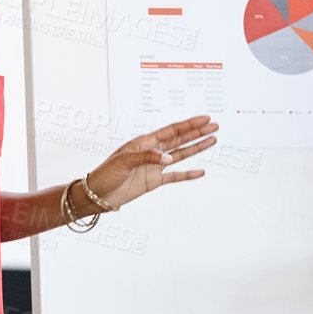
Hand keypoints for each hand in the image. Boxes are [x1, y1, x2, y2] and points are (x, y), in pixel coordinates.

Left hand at [87, 115, 218, 208]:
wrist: (97, 194)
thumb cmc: (106, 173)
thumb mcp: (124, 161)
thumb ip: (148, 157)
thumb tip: (169, 158)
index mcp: (144, 142)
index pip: (171, 131)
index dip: (188, 125)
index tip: (204, 118)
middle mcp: (152, 152)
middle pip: (179, 140)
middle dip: (197, 132)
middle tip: (214, 125)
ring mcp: (154, 167)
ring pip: (180, 155)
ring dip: (196, 148)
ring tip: (212, 140)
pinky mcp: (154, 181)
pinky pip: (175, 177)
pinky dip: (188, 175)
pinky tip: (200, 172)